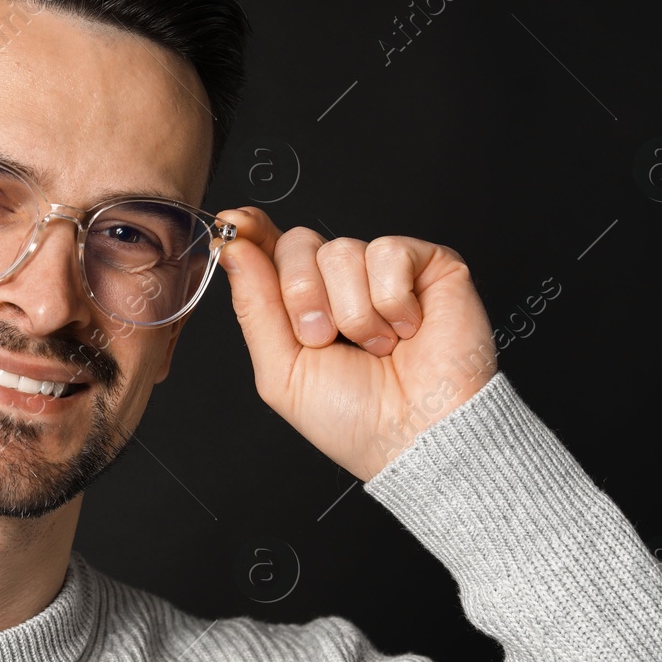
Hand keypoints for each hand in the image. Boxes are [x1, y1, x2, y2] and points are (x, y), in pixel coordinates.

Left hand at [214, 207, 498, 481]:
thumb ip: (254, 306)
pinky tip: (407, 329)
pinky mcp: (428, 264)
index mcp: (303, 304)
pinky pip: (389, 252)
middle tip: (326, 340)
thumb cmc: (356, 419)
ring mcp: (384, 271)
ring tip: (376, 346)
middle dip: (304, 297)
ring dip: (353, 312)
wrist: (417, 437)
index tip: (233, 224)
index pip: (269, 248)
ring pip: (342, 251)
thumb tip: (233, 248)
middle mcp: (340, 282)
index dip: (250, 231)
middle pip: (298, 243)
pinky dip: (393, 302)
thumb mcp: (281, 371)